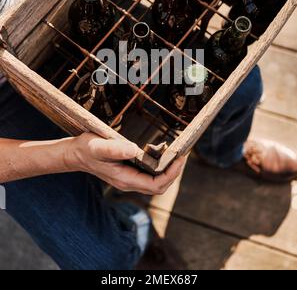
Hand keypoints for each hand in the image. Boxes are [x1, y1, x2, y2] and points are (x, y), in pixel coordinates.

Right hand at [67, 133, 185, 194]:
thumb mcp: (98, 146)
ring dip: (168, 171)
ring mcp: (129, 179)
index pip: (156, 185)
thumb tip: (134, 149)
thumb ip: (115, 149)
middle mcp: (129, 182)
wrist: (75, 153)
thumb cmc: (86, 149)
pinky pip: (149, 175)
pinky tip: (162, 154)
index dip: (171, 174)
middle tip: (183, 155)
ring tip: (177, 154)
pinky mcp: (128, 172)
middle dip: (174, 173)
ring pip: (155, 182)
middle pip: (159, 186)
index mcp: (125, 179)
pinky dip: (160, 167)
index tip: (180, 159)